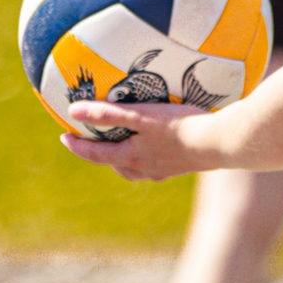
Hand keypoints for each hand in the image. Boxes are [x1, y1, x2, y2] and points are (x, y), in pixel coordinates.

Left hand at [60, 105, 217, 182]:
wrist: (218, 143)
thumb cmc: (178, 127)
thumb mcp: (139, 116)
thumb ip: (107, 114)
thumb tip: (73, 111)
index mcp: (130, 157)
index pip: (95, 153)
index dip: (77, 145)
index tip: (64, 137)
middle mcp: (143, 168)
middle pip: (113, 163)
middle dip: (98, 153)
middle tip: (89, 141)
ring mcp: (162, 171)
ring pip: (133, 168)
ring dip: (121, 159)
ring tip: (119, 147)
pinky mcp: (180, 167)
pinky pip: (154, 164)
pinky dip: (144, 157)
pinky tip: (155, 149)